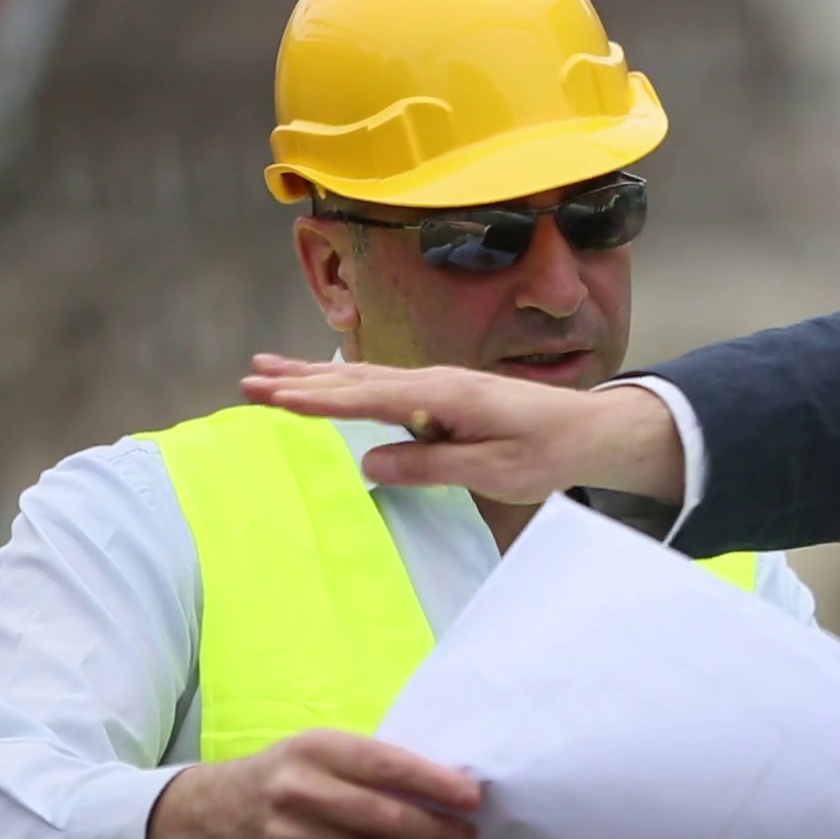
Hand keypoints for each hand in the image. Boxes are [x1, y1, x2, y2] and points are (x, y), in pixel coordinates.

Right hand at [147, 729, 483, 838]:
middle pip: (383, 819)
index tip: (470, 796)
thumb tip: (440, 784)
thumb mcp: (320, 751)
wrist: (207, 817)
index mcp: (314, 750)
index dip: (434, 783)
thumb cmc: (284, 776)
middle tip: (464, 835)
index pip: (387, 766)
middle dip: (434, 829)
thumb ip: (371, 763)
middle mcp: (298, 793)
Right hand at [240, 355, 683, 503]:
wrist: (591, 430)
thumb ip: (431, 465)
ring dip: (315, 374)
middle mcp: (437, 381)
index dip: (318, 399)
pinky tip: (326, 381)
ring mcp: (440, 385)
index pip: (368, 397)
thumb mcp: (493, 469)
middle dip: (300, 380)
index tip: (273, 398)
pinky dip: (345, 382)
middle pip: (356, 379)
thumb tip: (369, 462)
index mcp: (446, 396)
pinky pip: (384, 386)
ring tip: (267, 369)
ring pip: (365, 377)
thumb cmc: (547, 452)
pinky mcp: (445, 395)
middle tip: (248, 379)